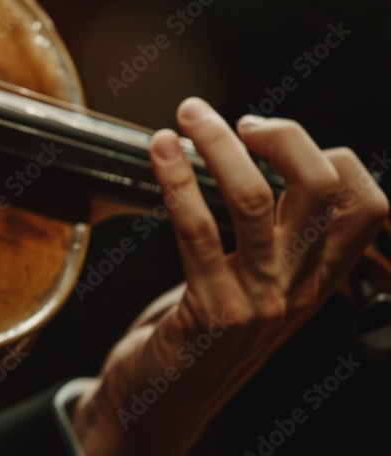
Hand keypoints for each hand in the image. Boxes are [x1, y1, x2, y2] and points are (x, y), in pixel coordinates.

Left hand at [72, 97, 387, 454]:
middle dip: (281, 134)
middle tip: (234, 120)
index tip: (269, 135)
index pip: (363, 204)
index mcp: (315, 279)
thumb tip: (246, 164)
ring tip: (188, 118)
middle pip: (319, 188)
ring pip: (253, 198)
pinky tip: (158, 154)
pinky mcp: (212, 310)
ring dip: (216, 144)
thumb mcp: (252, 289)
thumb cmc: (199, 337)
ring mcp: (259, 300)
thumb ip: (265, 240)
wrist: (163, 404)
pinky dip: (175, 180)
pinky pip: (196, 228)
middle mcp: (297, 288)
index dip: (328, 154)